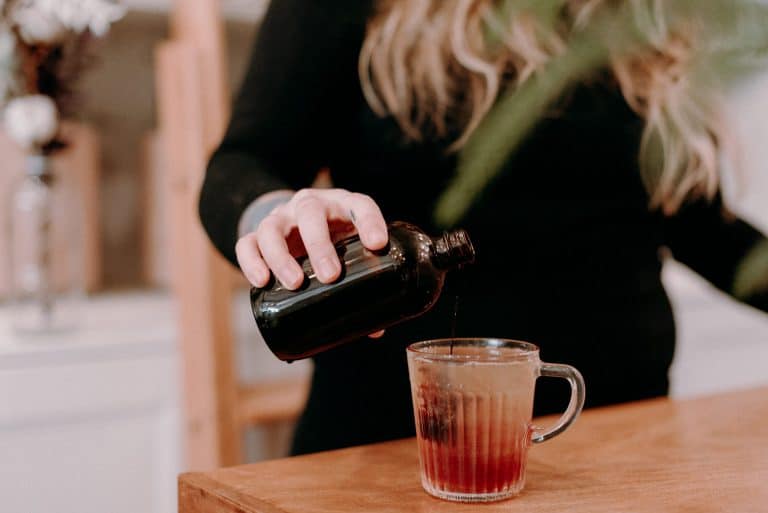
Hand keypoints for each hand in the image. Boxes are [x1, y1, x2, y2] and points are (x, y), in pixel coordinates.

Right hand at [236, 188, 388, 289]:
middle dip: (320, 245)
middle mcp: (310, 205)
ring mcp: (281, 219)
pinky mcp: (258, 235)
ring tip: (294, 284)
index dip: (370, 222)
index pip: (359, 205)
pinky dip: (251, 261)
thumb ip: (364, 283)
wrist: (298, 225)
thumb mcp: (352, 250)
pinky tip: (261, 281)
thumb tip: (376, 330)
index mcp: (342, 206)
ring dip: (282, 256)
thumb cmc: (336, 240)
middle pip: (310, 213)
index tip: (377, 244)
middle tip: (330, 275)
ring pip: (273, 228)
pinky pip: (248, 243)